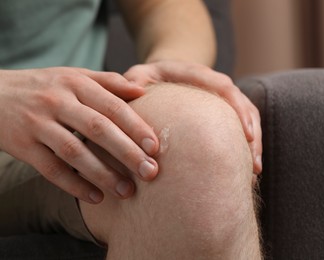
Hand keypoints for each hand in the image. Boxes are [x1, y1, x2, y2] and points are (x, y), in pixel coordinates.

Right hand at [0, 67, 158, 203]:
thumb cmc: (44, 87)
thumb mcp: (74, 76)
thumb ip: (108, 82)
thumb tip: (142, 90)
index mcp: (75, 83)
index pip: (112, 106)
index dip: (136, 126)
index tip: (155, 147)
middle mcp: (57, 101)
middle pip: (98, 129)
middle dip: (127, 152)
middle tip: (150, 172)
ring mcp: (38, 124)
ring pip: (74, 152)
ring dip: (103, 174)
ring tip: (127, 190)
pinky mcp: (22, 146)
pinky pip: (51, 169)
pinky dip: (74, 185)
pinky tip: (96, 198)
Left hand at [123, 61, 261, 173]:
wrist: (166, 72)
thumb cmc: (151, 78)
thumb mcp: (140, 75)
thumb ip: (135, 80)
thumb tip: (133, 90)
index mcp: (198, 74)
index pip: (224, 87)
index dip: (237, 109)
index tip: (245, 133)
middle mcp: (216, 84)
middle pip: (243, 104)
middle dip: (251, 132)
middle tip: (253, 161)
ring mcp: (224, 98)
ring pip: (248, 117)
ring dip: (253, 142)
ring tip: (254, 170)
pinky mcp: (226, 111)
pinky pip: (243, 125)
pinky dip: (247, 145)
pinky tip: (246, 168)